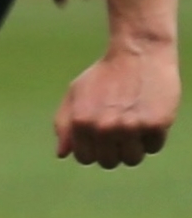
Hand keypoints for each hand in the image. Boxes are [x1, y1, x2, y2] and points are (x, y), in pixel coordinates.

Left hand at [54, 41, 177, 168]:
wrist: (138, 55)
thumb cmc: (104, 75)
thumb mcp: (75, 94)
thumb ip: (64, 124)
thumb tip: (62, 154)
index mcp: (81, 122)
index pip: (85, 158)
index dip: (94, 150)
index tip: (101, 137)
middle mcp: (104, 128)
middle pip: (109, 162)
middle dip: (113, 149)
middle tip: (119, 129)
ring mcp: (131, 127)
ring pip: (132, 159)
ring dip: (134, 146)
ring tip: (134, 125)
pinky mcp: (155, 125)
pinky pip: (153, 147)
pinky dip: (152, 137)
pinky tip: (148, 116)